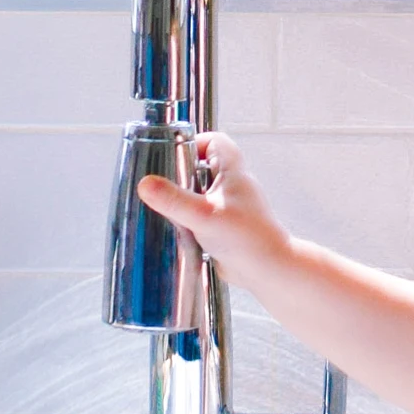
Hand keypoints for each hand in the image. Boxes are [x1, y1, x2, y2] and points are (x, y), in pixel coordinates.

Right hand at [135, 132, 292, 282]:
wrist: (267, 271)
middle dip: (180, 174)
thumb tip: (145, 184)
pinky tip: (177, 230)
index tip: (170, 156)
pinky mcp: (224, 226)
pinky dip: (188, 219)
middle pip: (201, 166)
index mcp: (233, 171)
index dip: (192, 143)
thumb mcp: (204, 215)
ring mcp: (228, 206)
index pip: (213, 141)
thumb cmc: (247, 239)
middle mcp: (232, 185)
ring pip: (199, 192)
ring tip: (166, 208)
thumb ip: (174, 200)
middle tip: (162, 185)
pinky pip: (201, 214)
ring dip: (183, 200)